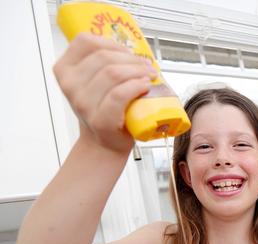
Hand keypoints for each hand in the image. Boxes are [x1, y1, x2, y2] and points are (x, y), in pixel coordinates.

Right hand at [53, 33, 155, 152]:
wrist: (103, 142)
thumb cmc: (102, 108)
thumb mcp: (93, 81)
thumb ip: (102, 63)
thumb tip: (131, 50)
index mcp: (64, 69)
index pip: (85, 41)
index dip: (112, 43)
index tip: (127, 52)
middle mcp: (69, 84)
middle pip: (104, 57)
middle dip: (131, 59)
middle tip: (146, 66)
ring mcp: (82, 102)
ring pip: (113, 73)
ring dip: (138, 71)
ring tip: (149, 76)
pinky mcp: (100, 119)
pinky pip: (119, 94)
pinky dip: (136, 86)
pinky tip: (145, 86)